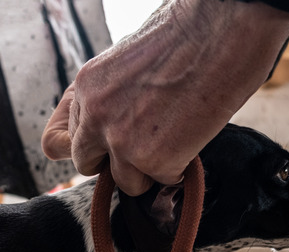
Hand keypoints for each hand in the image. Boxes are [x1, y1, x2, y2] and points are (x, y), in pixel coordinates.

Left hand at [42, 0, 288, 194]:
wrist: (222, 31)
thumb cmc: (189, 35)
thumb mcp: (130, 60)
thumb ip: (114, 94)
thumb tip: (118, 122)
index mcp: (87, 85)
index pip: (66, 137)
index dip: (95, 142)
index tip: (115, 141)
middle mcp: (96, 115)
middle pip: (86, 165)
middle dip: (115, 162)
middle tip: (146, 145)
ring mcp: (122, 141)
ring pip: (126, 182)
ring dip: (150, 169)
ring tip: (176, 140)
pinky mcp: (153, 160)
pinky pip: (163, 181)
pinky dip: (180, 167)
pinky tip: (193, 137)